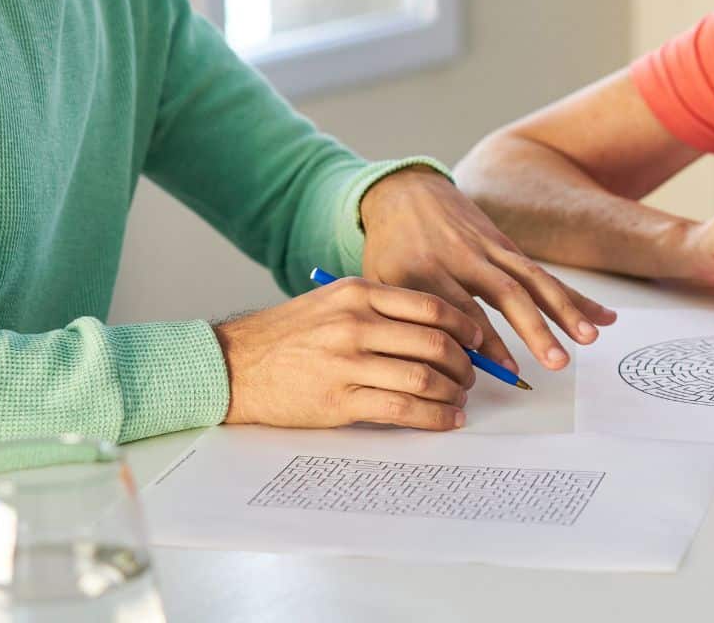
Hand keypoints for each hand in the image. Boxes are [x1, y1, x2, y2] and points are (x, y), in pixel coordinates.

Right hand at [213, 276, 482, 430]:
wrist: (235, 365)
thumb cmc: (287, 335)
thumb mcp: (332, 302)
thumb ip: (379, 309)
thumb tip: (436, 330)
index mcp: (358, 293)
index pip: (430, 306)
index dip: (464, 326)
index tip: (478, 340)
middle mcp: (356, 323)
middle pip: (435, 342)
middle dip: (464, 364)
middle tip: (471, 376)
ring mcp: (348, 362)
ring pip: (424, 377)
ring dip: (452, 393)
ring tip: (460, 400)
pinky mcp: (340, 400)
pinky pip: (402, 409)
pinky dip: (433, 417)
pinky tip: (446, 420)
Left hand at [359, 167, 615, 372]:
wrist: (404, 192)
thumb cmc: (388, 249)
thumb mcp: (381, 283)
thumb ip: (406, 320)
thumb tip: (436, 369)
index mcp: (425, 270)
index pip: (459, 308)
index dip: (483, 339)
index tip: (503, 370)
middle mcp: (462, 257)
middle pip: (505, 294)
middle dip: (534, 329)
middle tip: (556, 362)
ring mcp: (489, 249)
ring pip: (532, 280)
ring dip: (564, 310)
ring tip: (589, 338)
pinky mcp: (508, 247)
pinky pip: (544, 275)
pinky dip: (573, 296)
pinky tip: (602, 316)